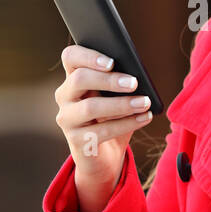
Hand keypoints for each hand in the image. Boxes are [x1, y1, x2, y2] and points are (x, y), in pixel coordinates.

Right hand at [54, 44, 153, 211]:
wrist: (106, 155)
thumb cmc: (113, 117)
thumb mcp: (117, 97)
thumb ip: (121, 83)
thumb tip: (137, 76)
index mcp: (74, 77)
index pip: (71, 57)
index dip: (88, 56)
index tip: (111, 62)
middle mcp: (65, 96)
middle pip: (79, 79)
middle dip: (109, 80)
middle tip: (134, 83)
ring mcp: (67, 118)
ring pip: (90, 107)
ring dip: (121, 104)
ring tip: (145, 102)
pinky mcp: (76, 140)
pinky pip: (101, 131)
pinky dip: (126, 124)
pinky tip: (144, 118)